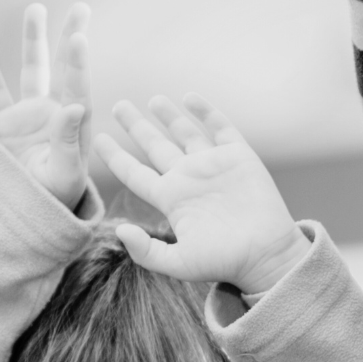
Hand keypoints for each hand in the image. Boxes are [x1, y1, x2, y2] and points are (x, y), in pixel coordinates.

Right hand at [0, 2, 91, 209]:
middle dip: (70, 37)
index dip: (78, 63)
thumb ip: (68, 142)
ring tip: (36, 9)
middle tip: (82, 7)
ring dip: (34, 41)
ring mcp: (29, 114)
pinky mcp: (5, 122)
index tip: (78, 37)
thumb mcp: (65, 175)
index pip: (78, 87)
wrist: (25, 213)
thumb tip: (74, 106)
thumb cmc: (55, 199)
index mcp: (76, 125)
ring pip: (32, 71)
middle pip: (63, 68)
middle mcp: (55, 113)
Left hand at [92, 95, 306, 295]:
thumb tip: (120, 230)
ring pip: (184, 132)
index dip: (115, 157)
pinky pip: (219, 126)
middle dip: (136, 126)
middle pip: (154, 146)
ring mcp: (212, 165)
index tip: (96, 140)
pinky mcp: (238, 156)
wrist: (266, 255)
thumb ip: (146, 252)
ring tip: (153, 99)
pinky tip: (190, 98)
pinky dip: (205, 111)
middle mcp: (187, 179)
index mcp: (171, 200)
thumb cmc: (223, 262)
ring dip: (169, 115)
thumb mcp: (179, 263)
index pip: (135, 174)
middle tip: (118, 106)